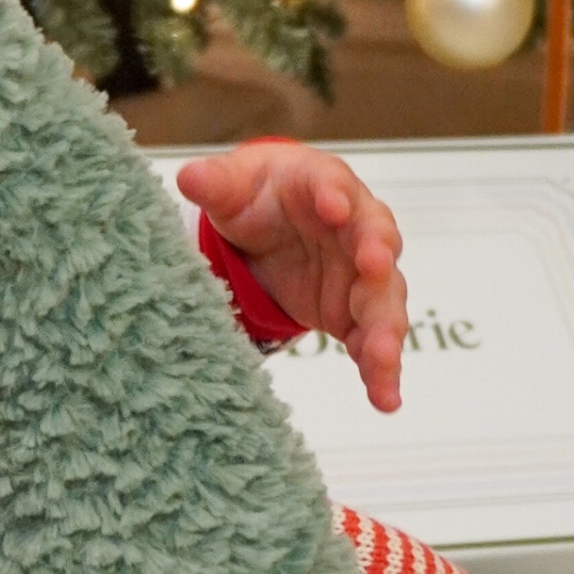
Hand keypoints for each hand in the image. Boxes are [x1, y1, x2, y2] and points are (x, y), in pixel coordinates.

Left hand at [178, 142, 408, 411]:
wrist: (271, 227)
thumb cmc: (260, 195)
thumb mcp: (233, 187)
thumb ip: (217, 184)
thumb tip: (188, 177)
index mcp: (323, 184)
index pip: (334, 184)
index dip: (335, 195)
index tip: (334, 206)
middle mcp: (356, 227)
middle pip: (376, 239)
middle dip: (376, 254)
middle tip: (374, 266)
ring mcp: (362, 273)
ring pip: (384, 298)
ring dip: (386, 327)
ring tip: (382, 358)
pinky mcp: (357, 313)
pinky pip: (374, 340)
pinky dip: (381, 369)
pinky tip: (383, 396)